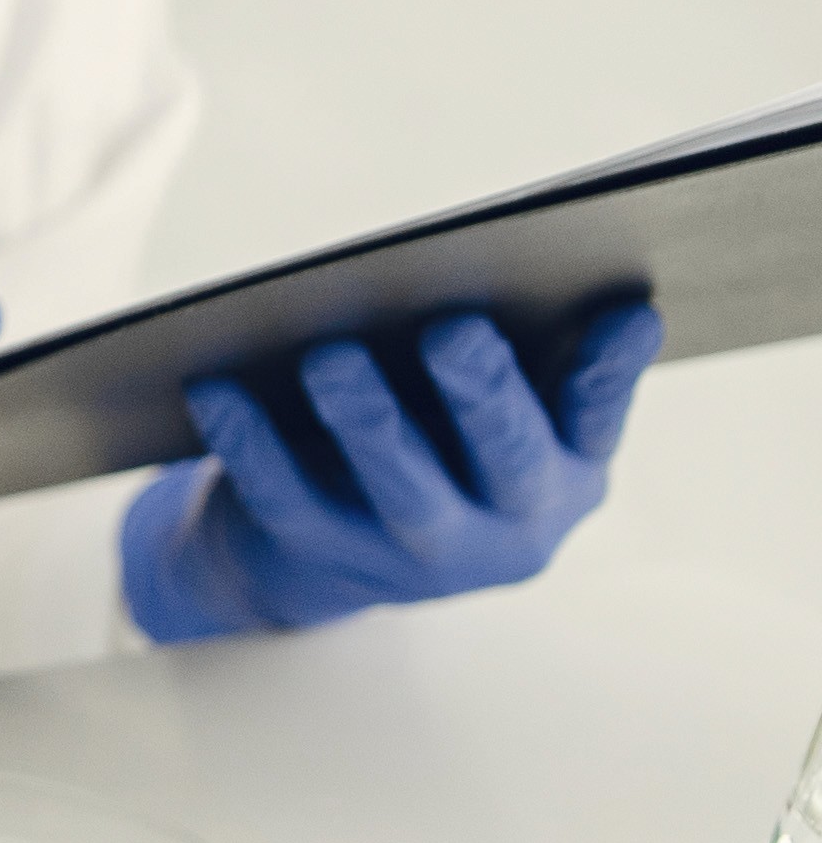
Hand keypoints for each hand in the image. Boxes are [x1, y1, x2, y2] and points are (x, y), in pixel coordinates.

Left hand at [121, 298, 660, 644]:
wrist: (332, 552)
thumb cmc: (433, 437)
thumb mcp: (499, 404)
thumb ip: (534, 349)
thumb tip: (594, 282)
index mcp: (565, 468)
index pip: (599, 417)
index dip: (613, 370)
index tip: (624, 308)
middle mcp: (512, 525)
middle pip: (506, 461)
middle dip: (483, 397)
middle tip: (453, 332)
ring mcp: (424, 555)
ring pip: (405, 494)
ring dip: (370, 424)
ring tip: (330, 358)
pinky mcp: (333, 560)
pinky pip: (290, 503)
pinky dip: (252, 446)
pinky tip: (218, 388)